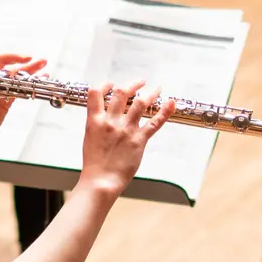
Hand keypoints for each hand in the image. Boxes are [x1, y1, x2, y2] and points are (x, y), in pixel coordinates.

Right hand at [76, 80, 173, 196]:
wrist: (101, 180)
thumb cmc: (95, 163)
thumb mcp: (90, 138)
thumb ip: (98, 124)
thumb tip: (105, 116)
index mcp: (95, 121)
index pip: (96, 93)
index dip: (105, 85)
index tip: (112, 84)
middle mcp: (111, 121)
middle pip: (122, 93)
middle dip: (133, 84)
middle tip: (140, 82)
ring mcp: (126, 129)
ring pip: (140, 103)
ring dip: (150, 93)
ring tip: (157, 89)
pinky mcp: (139, 140)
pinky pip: (154, 122)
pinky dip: (165, 111)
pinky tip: (171, 104)